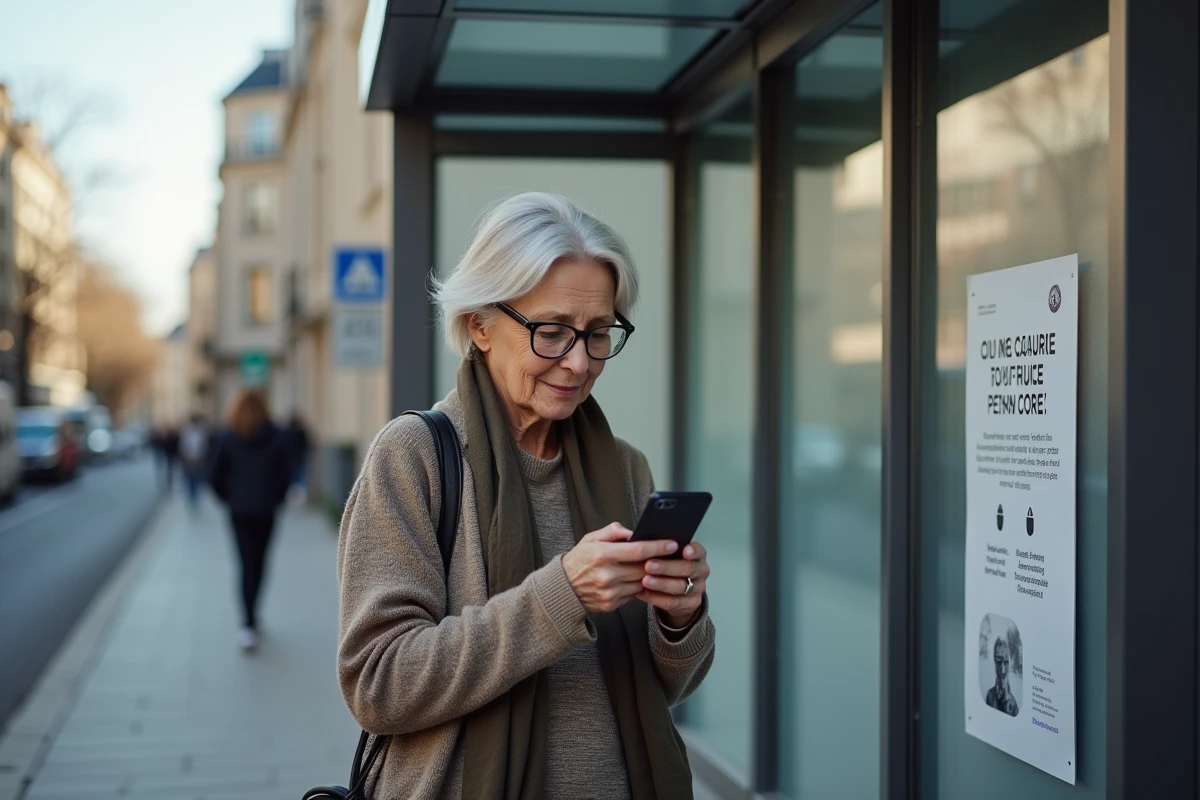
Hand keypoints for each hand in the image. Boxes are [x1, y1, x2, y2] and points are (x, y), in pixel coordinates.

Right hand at [562, 523, 679, 613]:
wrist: (563, 588)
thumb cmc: (579, 560)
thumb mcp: (590, 539)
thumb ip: (612, 532)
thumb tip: (634, 531)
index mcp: (602, 555)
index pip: (638, 550)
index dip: (658, 547)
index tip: (672, 544)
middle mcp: (606, 575)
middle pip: (644, 568)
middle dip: (660, 562)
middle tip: (672, 555)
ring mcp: (609, 592)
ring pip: (642, 583)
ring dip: (652, 576)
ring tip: (659, 567)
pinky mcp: (611, 604)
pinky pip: (634, 595)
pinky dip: (640, 587)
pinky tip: (642, 579)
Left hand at [639, 541, 709, 628]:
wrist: (679, 592)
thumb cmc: (671, 566)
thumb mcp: (671, 555)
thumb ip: (663, 548)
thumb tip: (643, 540)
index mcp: (697, 555)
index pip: (698, 551)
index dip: (693, 551)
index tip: (684, 550)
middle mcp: (700, 571)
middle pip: (687, 569)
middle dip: (667, 567)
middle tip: (649, 565)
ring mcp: (698, 589)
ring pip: (680, 587)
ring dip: (661, 584)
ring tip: (645, 581)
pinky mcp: (691, 604)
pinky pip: (672, 602)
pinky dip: (655, 598)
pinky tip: (643, 592)